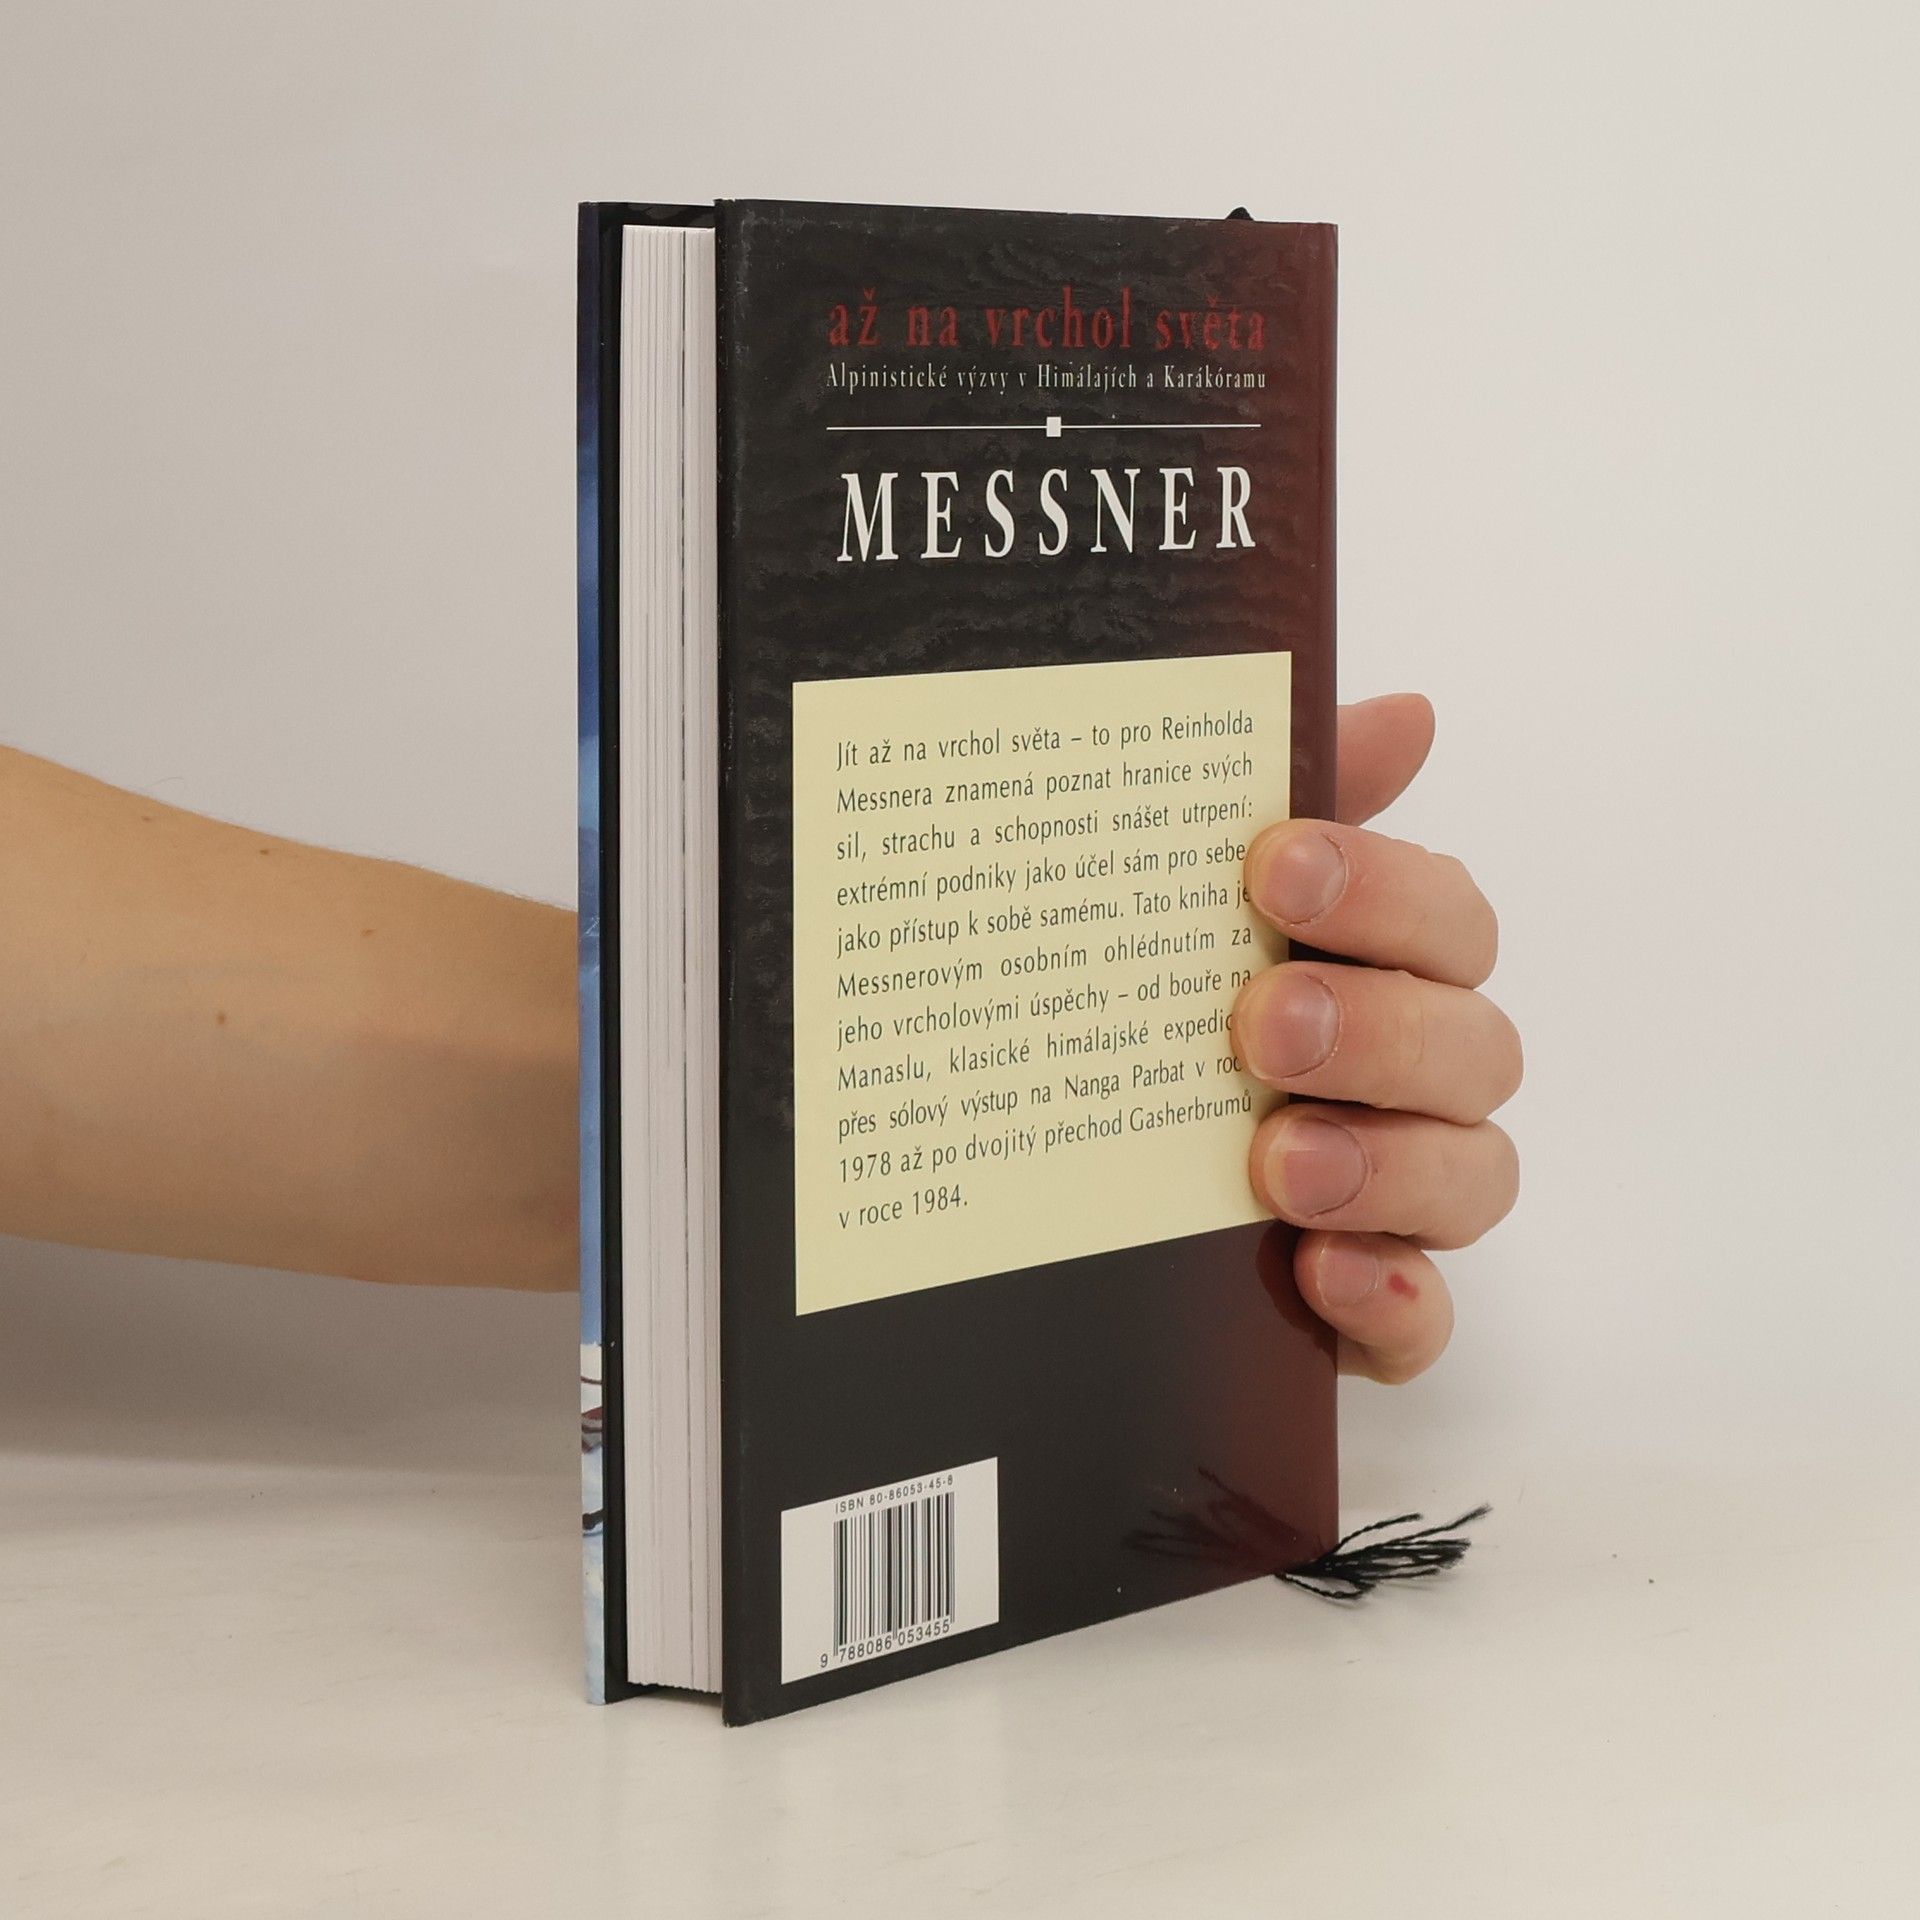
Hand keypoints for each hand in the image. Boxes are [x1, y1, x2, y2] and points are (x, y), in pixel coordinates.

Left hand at [1230, 695, 1520, 1382]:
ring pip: (1473, 1178)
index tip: (1272, 865)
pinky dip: (1392, 1302)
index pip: (1447, 918)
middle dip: (1377, 1028)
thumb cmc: (1168, 1010)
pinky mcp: (1372, 1308)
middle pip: (1472, 1046)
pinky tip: (1321, 1277)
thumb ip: (1298, 803)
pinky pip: (1425, 1322)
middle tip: (1260, 1025)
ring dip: (1387, 1164)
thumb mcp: (1199, 901)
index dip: (1383, 887)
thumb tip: (1408, 712)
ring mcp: (1404, 1199)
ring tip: (1278, 1163)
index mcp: (1389, 969)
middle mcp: (1417, 1079)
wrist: (1070, 1184)